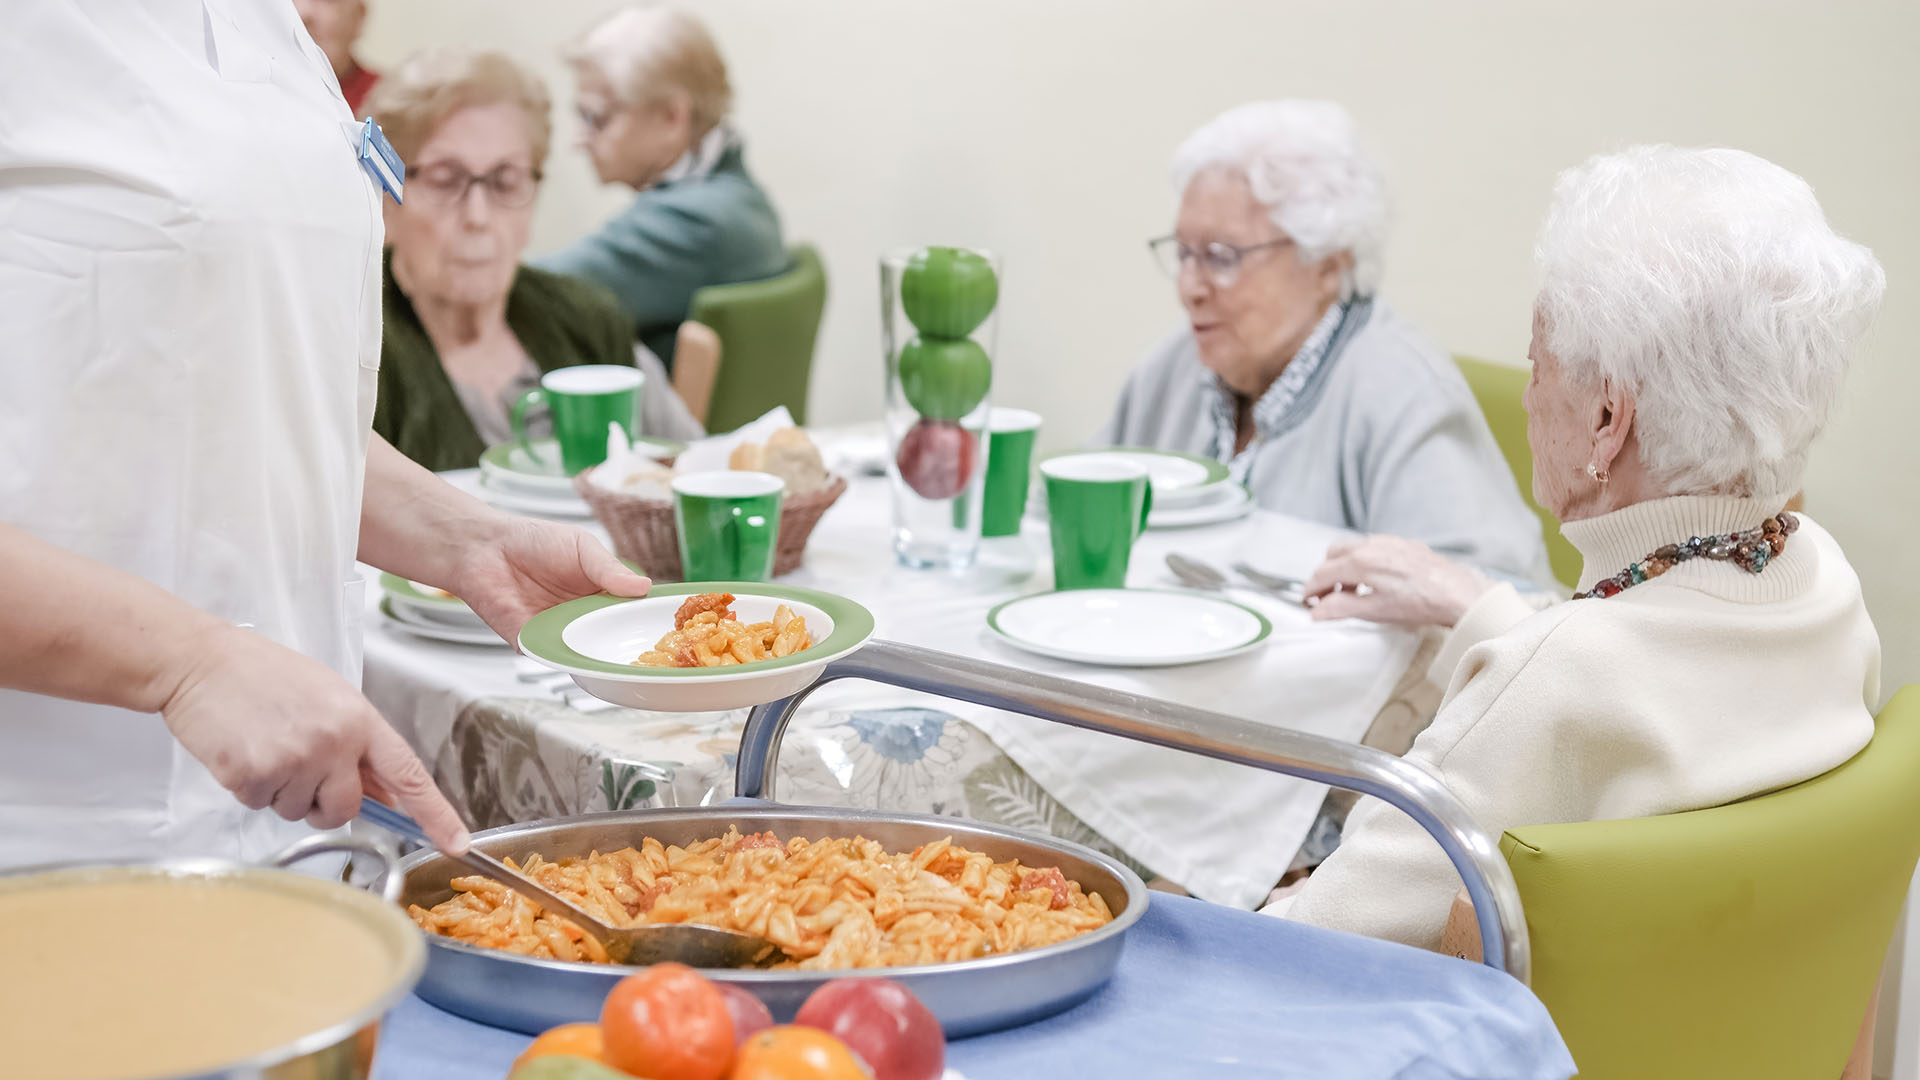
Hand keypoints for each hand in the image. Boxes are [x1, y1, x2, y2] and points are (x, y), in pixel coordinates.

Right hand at [161, 624, 469, 851]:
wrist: (200, 661)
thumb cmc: (263, 674)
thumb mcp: (329, 698)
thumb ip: (359, 746)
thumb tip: (386, 795)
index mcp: (359, 719)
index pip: (408, 774)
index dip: (434, 812)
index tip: (455, 842)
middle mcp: (333, 741)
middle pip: (345, 810)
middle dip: (323, 803)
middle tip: (297, 765)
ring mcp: (292, 758)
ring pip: (298, 811)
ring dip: (281, 791)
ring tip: (265, 744)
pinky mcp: (251, 773)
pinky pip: (258, 804)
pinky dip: (248, 787)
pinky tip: (242, 750)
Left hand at [447, 515, 650, 643]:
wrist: (484, 547)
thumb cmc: (534, 541)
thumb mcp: (582, 547)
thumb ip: (609, 569)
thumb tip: (644, 587)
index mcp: (600, 594)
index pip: (629, 613)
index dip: (647, 622)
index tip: (671, 629)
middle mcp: (582, 618)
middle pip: (612, 640)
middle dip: (630, 648)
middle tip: (655, 654)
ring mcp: (558, 634)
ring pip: (586, 655)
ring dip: (602, 659)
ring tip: (625, 661)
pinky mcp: (532, 644)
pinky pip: (554, 658)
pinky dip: (567, 660)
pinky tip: (583, 656)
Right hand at [1303, 535, 1496, 628]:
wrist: (1456, 593)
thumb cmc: (1420, 602)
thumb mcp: (1375, 611)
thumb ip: (1340, 608)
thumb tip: (1317, 611)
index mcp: (1360, 562)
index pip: (1323, 573)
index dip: (1310, 589)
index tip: (1308, 601)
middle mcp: (1371, 546)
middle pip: (1333, 555)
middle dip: (1325, 575)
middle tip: (1327, 597)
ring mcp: (1388, 542)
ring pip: (1353, 548)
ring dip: (1345, 568)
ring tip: (1352, 592)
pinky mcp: (1404, 544)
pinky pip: (1373, 547)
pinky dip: (1364, 561)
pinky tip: (1375, 581)